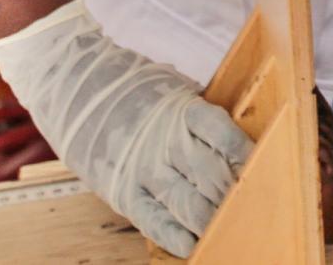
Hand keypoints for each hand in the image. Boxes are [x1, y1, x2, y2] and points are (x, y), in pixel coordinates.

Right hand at [0, 0, 251, 256]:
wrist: (71, 86)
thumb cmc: (130, 87)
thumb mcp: (172, 87)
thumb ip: (199, 113)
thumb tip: (233, 141)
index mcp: (182, 110)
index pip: (224, 136)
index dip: (245, 156)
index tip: (261, 167)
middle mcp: (164, 142)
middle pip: (212, 176)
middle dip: (237, 194)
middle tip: (254, 205)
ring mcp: (141, 168)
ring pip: (189, 203)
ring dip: (213, 219)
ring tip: (229, 226)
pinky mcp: (121, 190)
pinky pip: (154, 220)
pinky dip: (175, 236)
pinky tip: (192, 245)